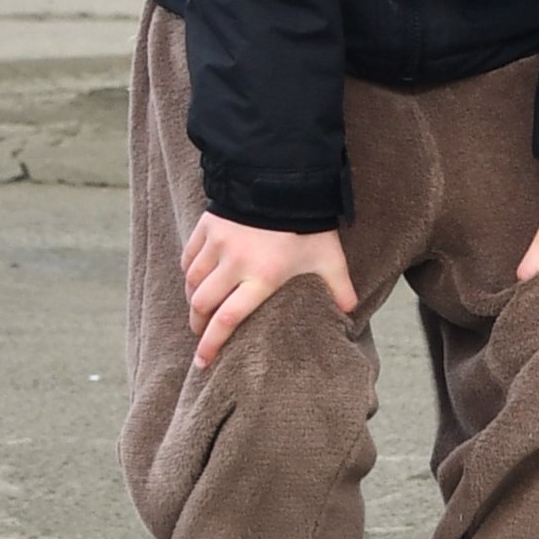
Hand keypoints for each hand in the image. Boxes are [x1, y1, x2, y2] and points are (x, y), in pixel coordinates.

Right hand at [184, 212, 357, 371]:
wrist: (284, 177)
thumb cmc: (308, 222)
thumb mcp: (329, 257)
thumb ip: (339, 287)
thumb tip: (349, 313)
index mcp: (262, 277)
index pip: (228, 319)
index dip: (212, 344)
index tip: (203, 361)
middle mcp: (234, 263)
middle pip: (202, 304)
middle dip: (197, 325)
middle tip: (199, 336)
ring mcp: (217, 244)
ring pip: (192, 281)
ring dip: (192, 299)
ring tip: (197, 310)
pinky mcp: (207, 226)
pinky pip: (189, 256)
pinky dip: (189, 272)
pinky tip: (194, 279)